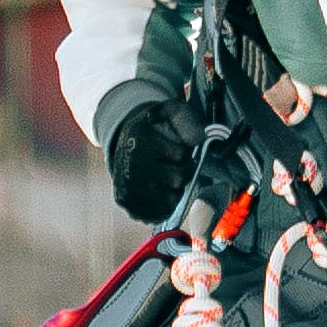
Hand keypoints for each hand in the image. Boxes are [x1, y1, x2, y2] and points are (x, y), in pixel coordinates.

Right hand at [107, 95, 202, 222]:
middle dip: (181, 172)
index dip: (182, 153)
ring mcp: (127, 187)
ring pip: (171, 199)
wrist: (127, 143)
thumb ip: (187, 121)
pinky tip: (159, 190)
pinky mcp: (127, 204)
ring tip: (165, 177)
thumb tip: (199, 139)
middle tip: (171, 164)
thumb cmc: (156, 129)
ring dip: (174, 189)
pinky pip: (160, 213)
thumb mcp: (171, 113)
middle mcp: (130, 165)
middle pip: (178, 180)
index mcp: (140, 138)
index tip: (174, 149)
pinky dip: (165, 204)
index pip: (180, 155)